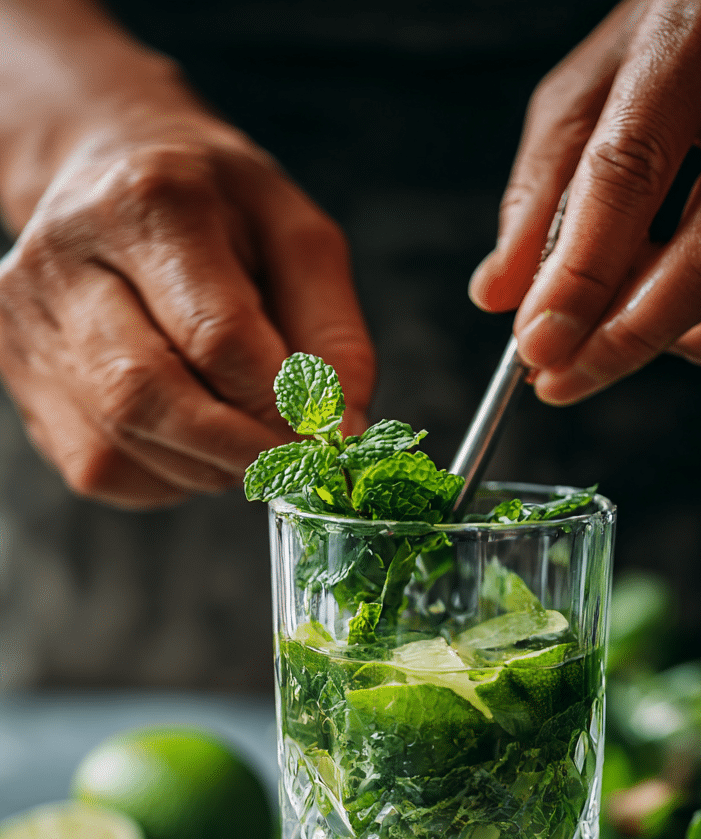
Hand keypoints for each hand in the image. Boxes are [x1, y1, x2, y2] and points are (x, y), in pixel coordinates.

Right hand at [0, 109, 373, 507]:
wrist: (113, 174)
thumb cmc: (218, 211)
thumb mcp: (297, 239)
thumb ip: (334, 334)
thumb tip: (341, 432)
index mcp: (149, 201)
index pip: (217, 337)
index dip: (283, 405)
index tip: (330, 437)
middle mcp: (65, 257)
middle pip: (150, 395)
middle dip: (240, 450)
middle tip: (294, 465)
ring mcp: (26, 322)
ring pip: (122, 444)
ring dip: (206, 467)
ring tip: (244, 436)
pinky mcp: (18, 379)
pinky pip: (101, 469)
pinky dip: (166, 476)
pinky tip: (192, 438)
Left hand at [469, 0, 700, 404]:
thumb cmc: (698, 32)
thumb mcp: (602, 78)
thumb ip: (546, 184)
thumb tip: (504, 294)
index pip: (631, 174)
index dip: (580, 276)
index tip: (537, 345)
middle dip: (628, 338)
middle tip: (566, 378)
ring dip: (689, 340)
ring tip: (630, 329)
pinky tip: (695, 300)